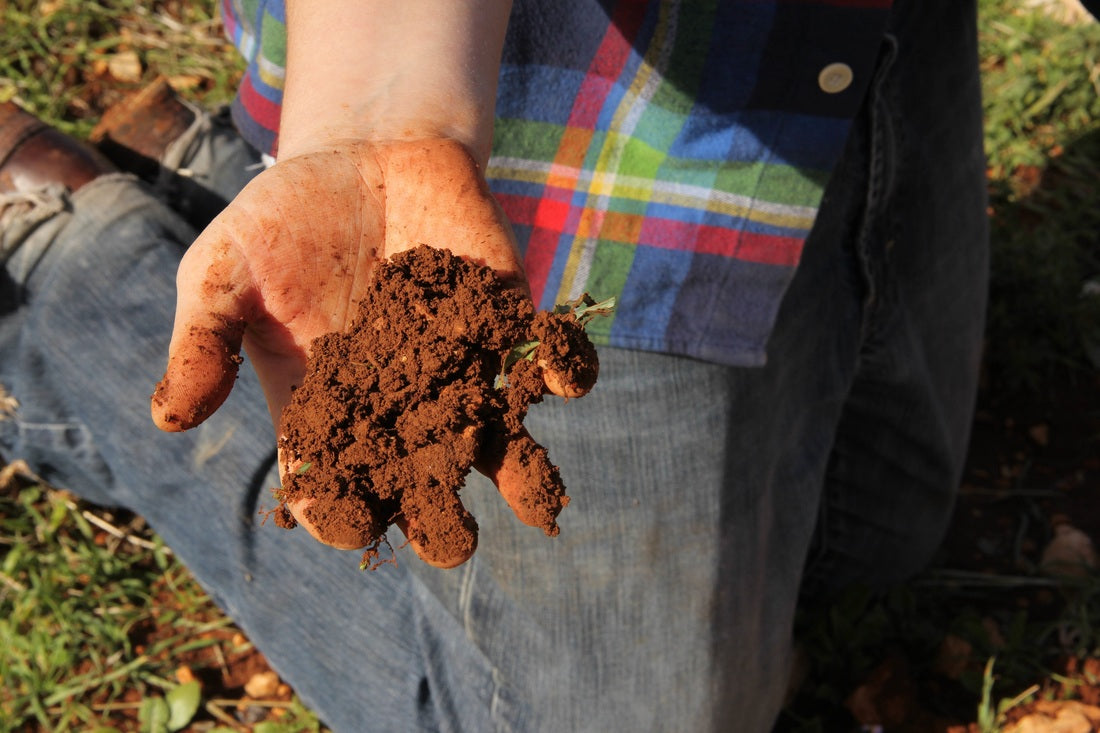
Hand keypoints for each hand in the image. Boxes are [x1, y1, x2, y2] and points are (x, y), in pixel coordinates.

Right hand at [151, 138, 579, 563]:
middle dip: (441, 523)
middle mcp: (399, 410)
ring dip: (523, 477)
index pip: (333, 488)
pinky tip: (560, 376)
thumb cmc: (284, 221)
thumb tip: (168, 419)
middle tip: (451, 540)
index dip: (339, 513)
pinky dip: (562, 373)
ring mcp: (461, 374)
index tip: (346, 518)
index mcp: (327, 414)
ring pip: (498, 446)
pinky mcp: (507, 330)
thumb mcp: (224, 271)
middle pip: (424, 488)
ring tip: (535, 499)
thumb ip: (204, 340)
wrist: (362, 158)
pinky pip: (544, 365)